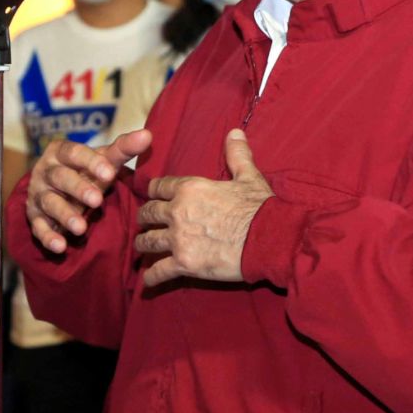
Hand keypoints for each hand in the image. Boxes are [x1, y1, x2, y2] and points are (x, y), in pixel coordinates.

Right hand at [26, 131, 152, 252]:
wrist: (57, 188)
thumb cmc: (84, 170)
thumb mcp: (102, 159)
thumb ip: (123, 148)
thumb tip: (148, 134)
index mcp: (61, 152)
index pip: (74, 153)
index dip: (91, 162)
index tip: (110, 173)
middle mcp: (46, 171)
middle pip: (60, 178)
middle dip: (78, 189)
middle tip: (97, 201)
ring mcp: (39, 195)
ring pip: (50, 203)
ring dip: (65, 215)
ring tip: (81, 228)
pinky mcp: (36, 217)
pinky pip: (39, 228)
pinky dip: (48, 237)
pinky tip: (61, 246)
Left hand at [134, 130, 271, 287]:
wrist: (269, 239)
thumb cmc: (260, 207)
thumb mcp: (249, 177)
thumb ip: (237, 155)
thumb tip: (234, 132)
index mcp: (189, 188)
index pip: (158, 187)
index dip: (154, 191)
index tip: (153, 196)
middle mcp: (177, 212)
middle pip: (147, 214)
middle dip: (144, 218)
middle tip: (146, 223)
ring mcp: (178, 239)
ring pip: (147, 242)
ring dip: (143, 245)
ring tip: (143, 248)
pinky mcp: (184, 264)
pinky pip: (158, 272)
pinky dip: (151, 277)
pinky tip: (148, 280)